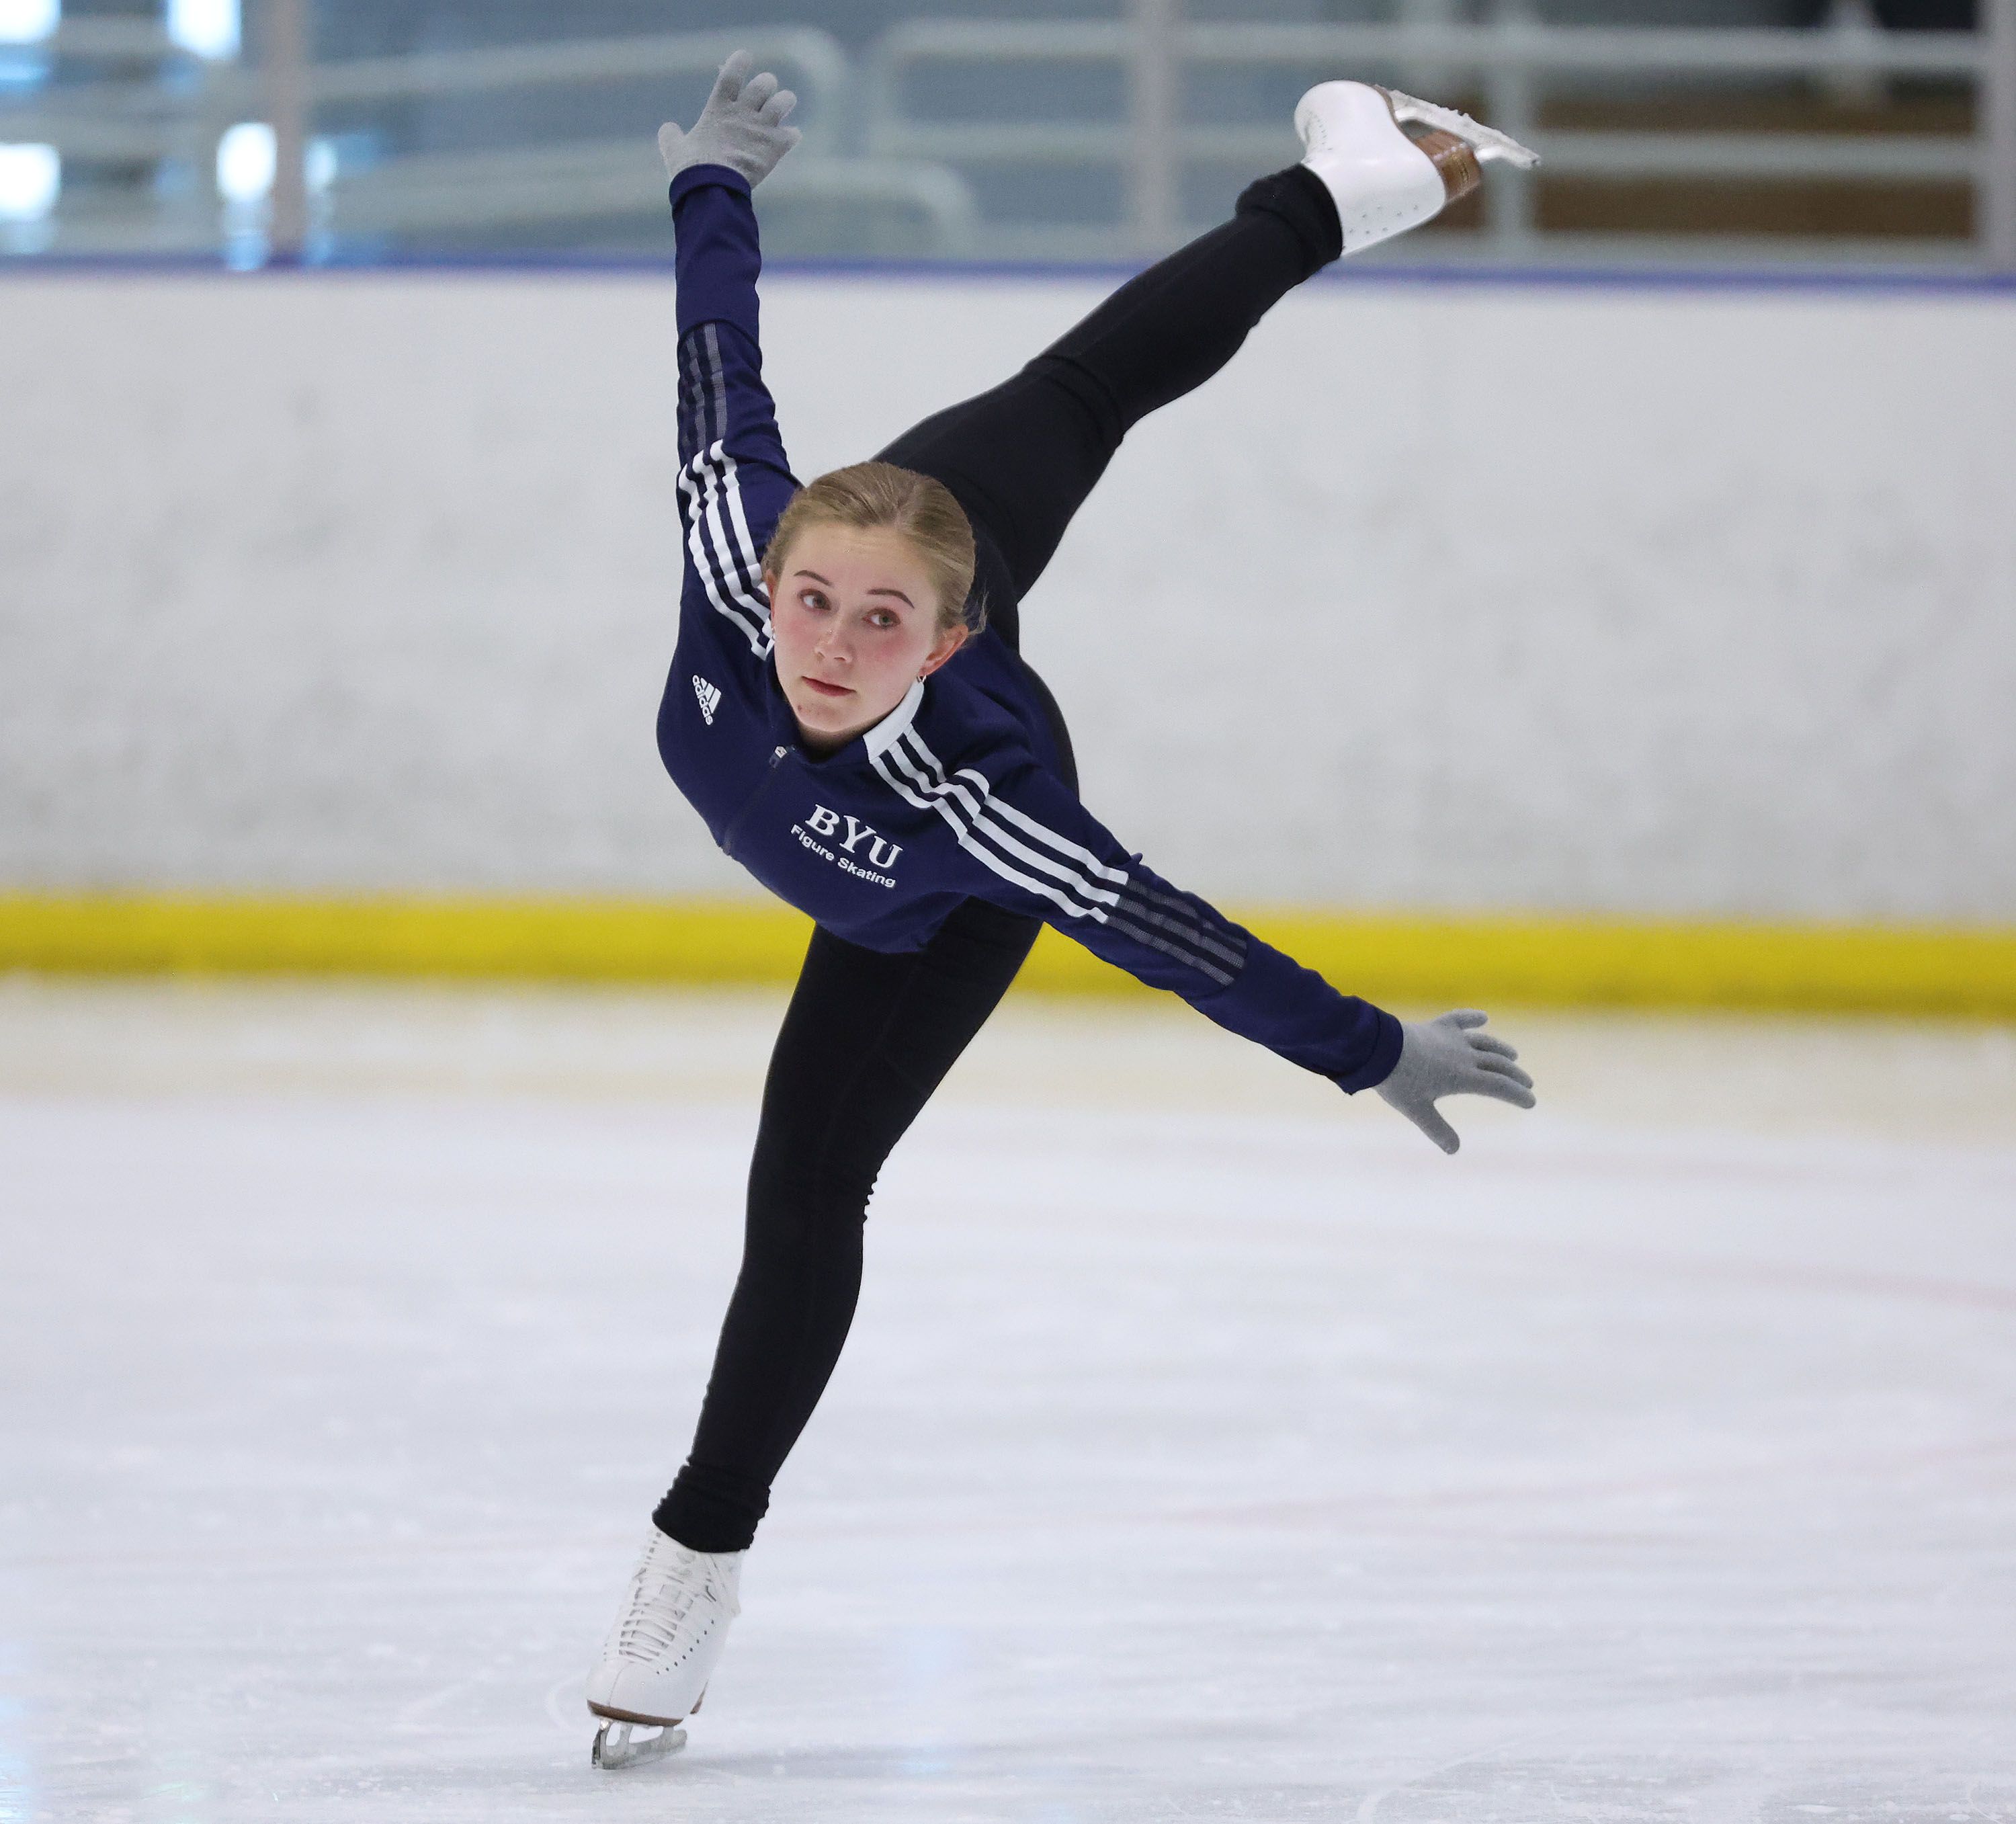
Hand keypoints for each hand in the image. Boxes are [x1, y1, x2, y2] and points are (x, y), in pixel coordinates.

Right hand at [659, 50, 801, 189]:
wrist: (712, 188)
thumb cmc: (691, 169)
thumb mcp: (674, 150)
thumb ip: (671, 136)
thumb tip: (668, 129)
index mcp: (718, 108)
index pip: (732, 73)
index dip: (740, 61)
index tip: (745, 57)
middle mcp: (743, 113)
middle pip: (764, 84)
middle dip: (767, 84)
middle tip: (765, 93)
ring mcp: (760, 129)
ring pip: (784, 101)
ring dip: (785, 101)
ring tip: (784, 105)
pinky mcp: (774, 149)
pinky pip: (792, 135)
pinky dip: (792, 135)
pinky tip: (789, 137)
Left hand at [1374, 1009, 1534, 1154]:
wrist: (1378, 1048)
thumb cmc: (1398, 1081)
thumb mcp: (1417, 1110)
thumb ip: (1437, 1130)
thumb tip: (1454, 1151)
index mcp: (1463, 1078)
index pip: (1499, 1087)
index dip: (1517, 1095)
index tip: (1531, 1102)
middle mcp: (1464, 1056)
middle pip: (1498, 1065)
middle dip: (1515, 1076)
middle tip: (1528, 1083)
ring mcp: (1452, 1039)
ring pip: (1484, 1043)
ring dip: (1501, 1049)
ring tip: (1513, 1055)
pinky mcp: (1437, 1026)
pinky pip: (1459, 1019)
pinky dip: (1472, 1018)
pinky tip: (1482, 1017)